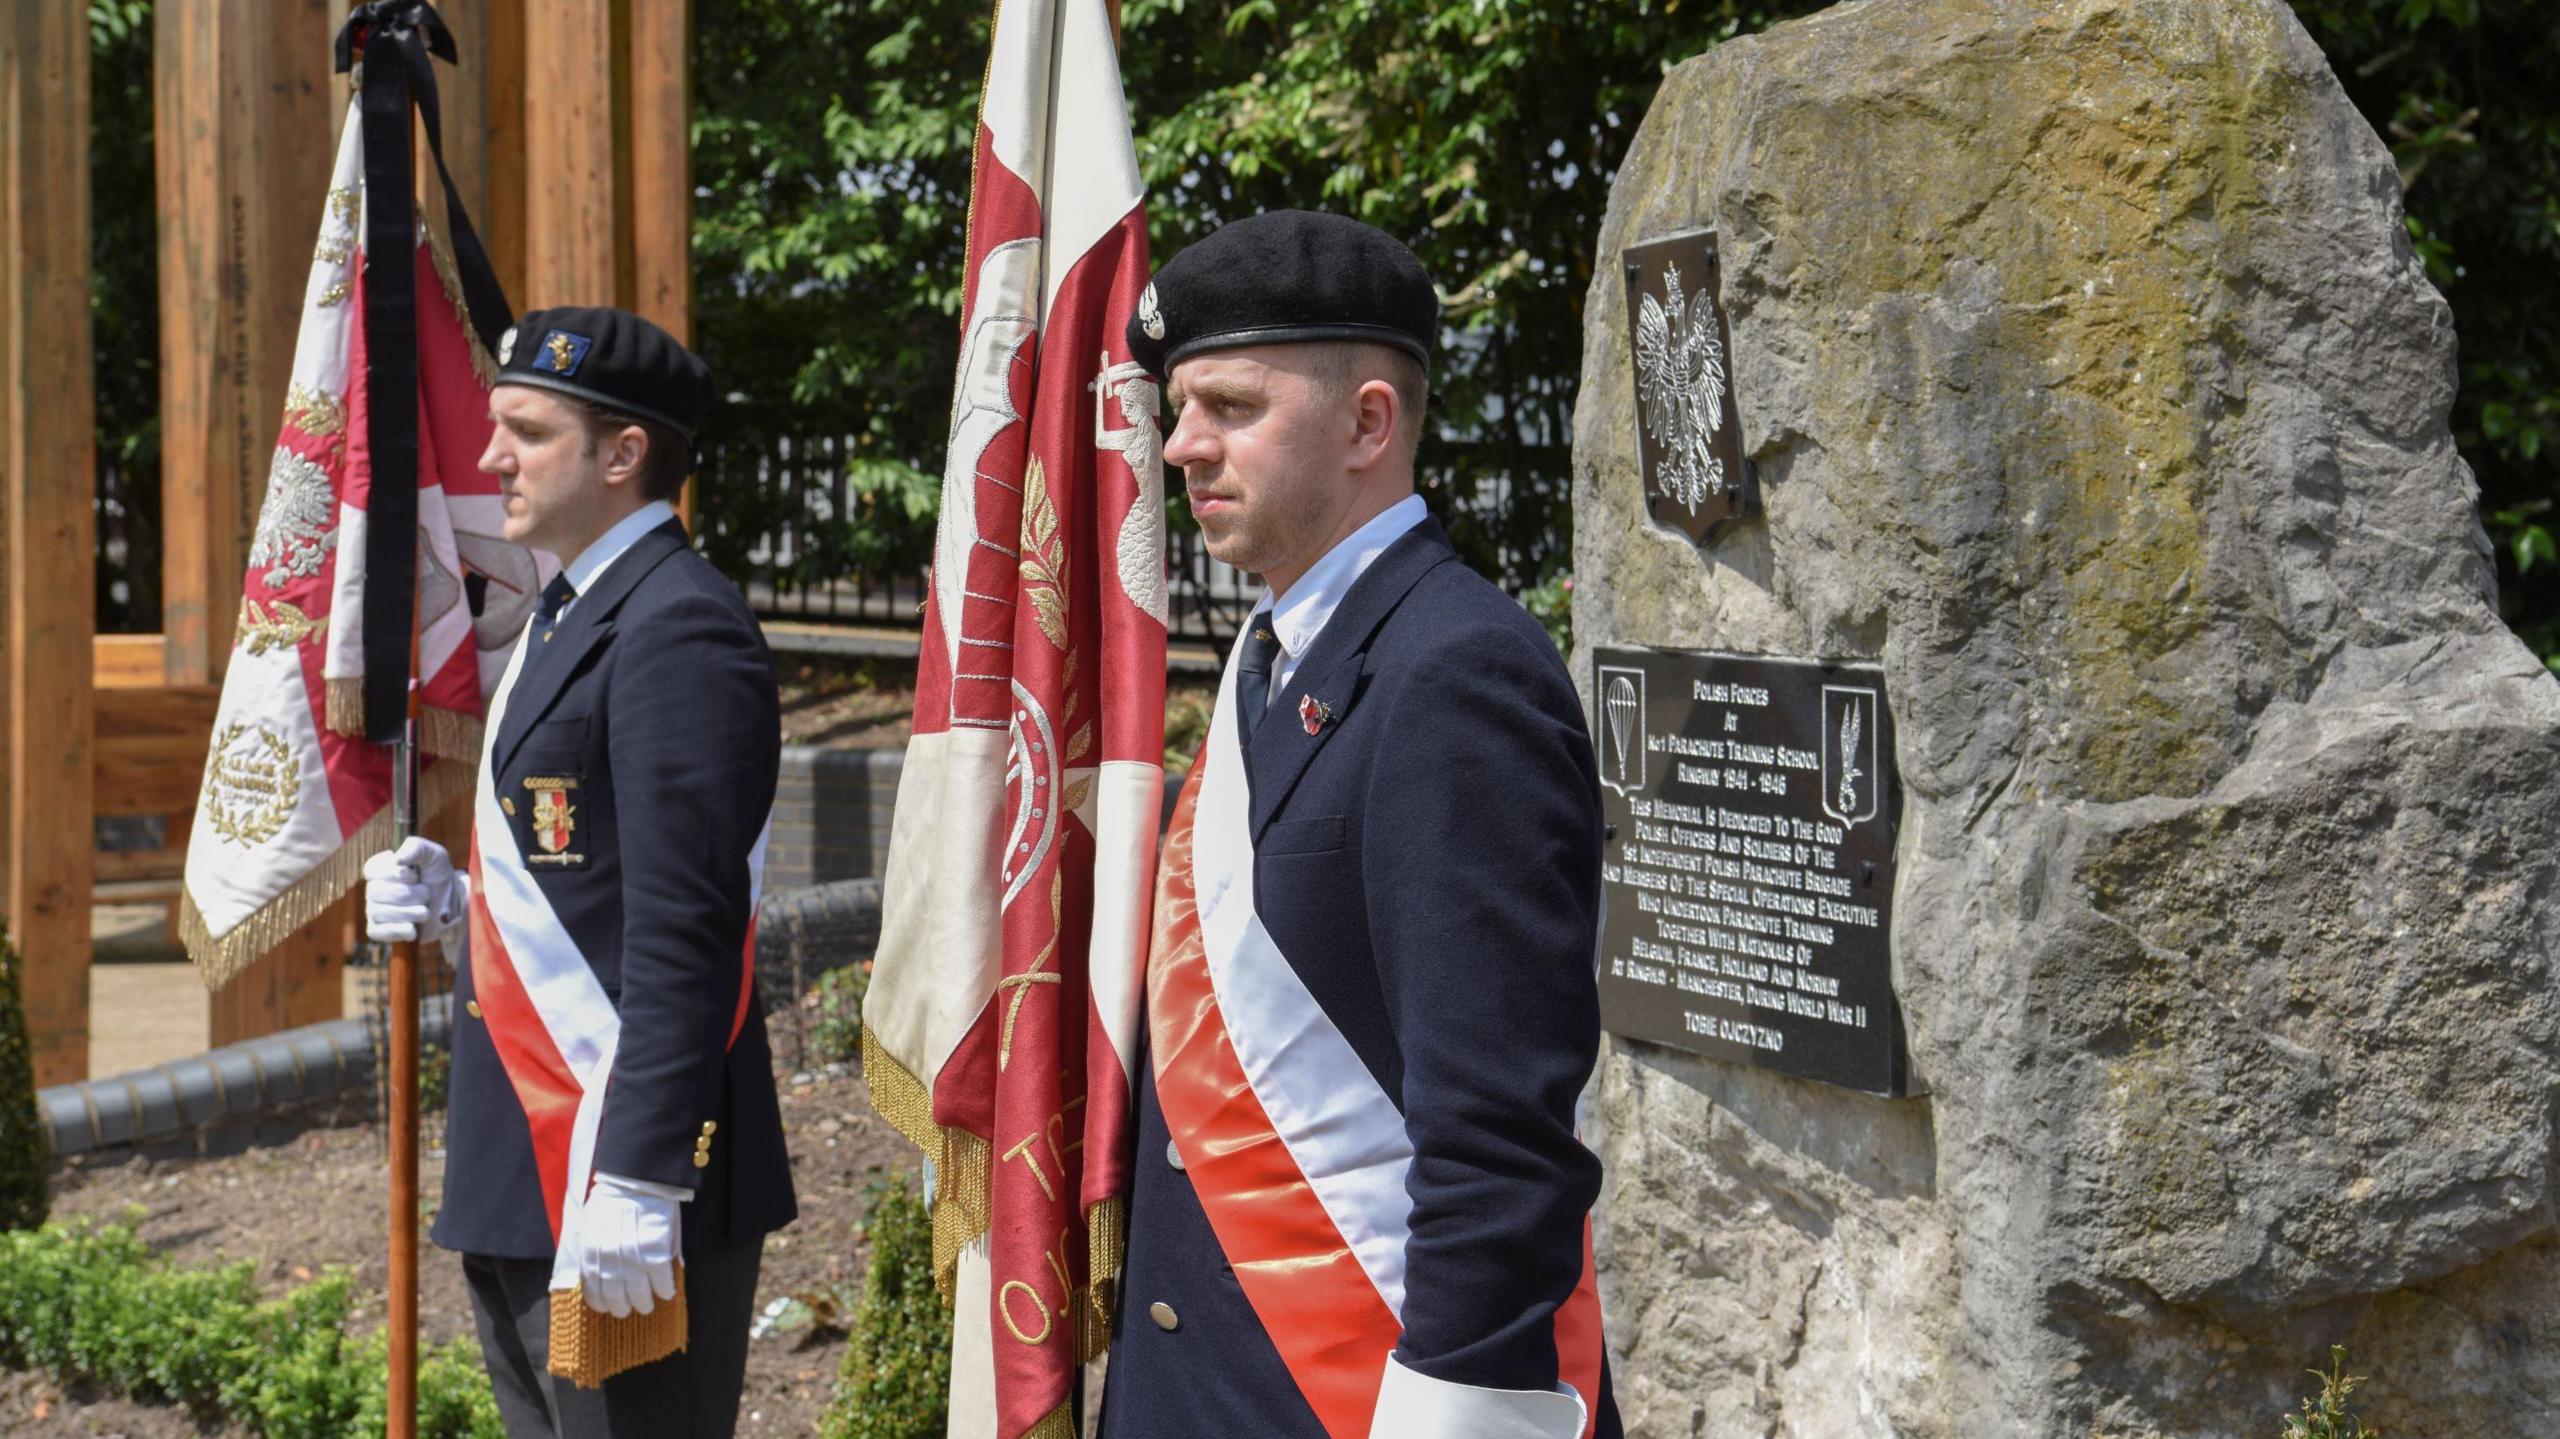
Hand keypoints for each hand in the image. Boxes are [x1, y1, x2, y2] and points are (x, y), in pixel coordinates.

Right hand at [362, 836, 463, 943]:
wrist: (452, 905)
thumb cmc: (438, 876)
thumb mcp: (434, 855)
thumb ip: (416, 848)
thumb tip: (397, 859)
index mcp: (381, 869)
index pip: (371, 870)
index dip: (394, 874)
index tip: (414, 875)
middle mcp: (373, 889)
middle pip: (376, 893)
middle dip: (408, 895)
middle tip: (426, 894)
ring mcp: (374, 910)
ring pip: (377, 913)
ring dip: (408, 913)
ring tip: (425, 911)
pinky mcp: (379, 930)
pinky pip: (376, 932)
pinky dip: (397, 931)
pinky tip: (413, 929)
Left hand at [577, 1173, 681, 1316]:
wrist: (636, 1178)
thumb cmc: (613, 1199)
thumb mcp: (593, 1225)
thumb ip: (596, 1251)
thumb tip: (604, 1274)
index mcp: (590, 1252)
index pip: (593, 1289)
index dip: (601, 1303)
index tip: (608, 1307)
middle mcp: (609, 1259)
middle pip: (616, 1296)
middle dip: (622, 1307)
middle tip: (630, 1309)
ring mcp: (633, 1257)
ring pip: (638, 1293)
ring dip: (643, 1303)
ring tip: (647, 1305)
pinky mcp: (656, 1252)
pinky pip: (661, 1280)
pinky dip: (664, 1289)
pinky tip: (666, 1292)